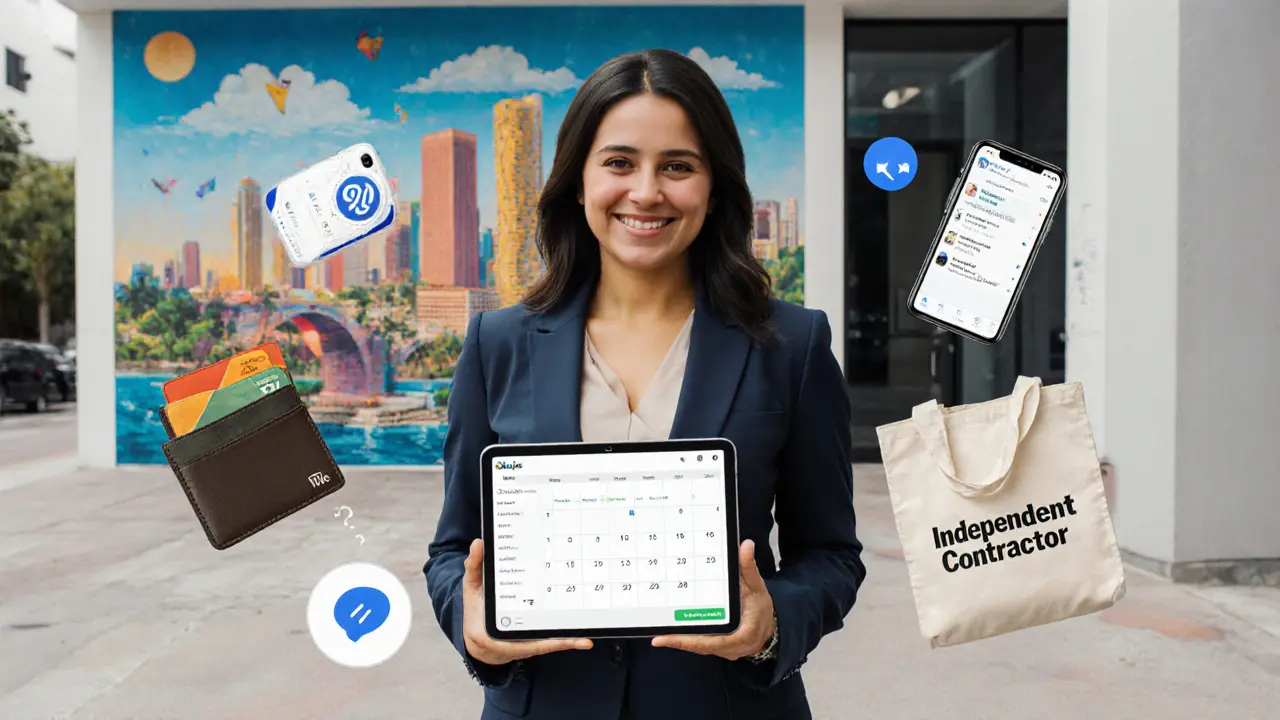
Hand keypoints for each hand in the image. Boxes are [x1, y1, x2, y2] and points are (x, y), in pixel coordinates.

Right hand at [461, 539, 593, 664]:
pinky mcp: (532, 642)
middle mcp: (508, 643)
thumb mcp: (471, 587)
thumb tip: (478, 543)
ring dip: (567, 642)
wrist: (478, 638)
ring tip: (584, 641)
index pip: (513, 634)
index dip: (533, 637)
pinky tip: (583, 640)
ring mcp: (522, 643)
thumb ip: (475, 566)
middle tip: (579, 640)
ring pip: (546, 644)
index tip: (549, 625)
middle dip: (559, 641)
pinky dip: (566, 640)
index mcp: (491, 632)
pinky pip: (550, 642)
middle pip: (536, 642)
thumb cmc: (476, 610)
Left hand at [651, 539, 775, 660]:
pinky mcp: (717, 646)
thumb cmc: (763, 610)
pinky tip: (672, 633)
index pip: (713, 641)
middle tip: (658, 637)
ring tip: (659, 636)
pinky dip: (686, 640)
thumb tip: (745, 546)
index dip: (689, 641)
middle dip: (678, 642)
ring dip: (679, 642)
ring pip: (698, 647)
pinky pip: (700, 644)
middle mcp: (730, 647)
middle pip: (700, 646)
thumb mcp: (758, 588)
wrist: (771, 628)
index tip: (668, 638)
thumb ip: (749, 568)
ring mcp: (723, 649)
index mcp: (741, 635)